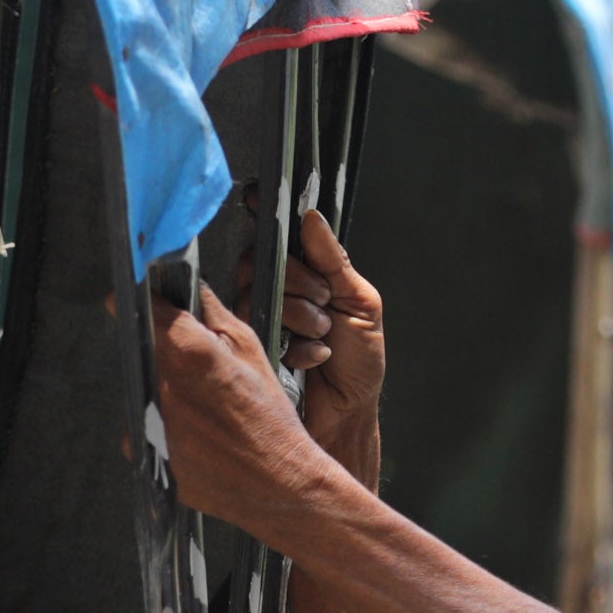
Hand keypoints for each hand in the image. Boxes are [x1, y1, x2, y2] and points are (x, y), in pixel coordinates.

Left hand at [155, 280, 339, 544]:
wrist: (279, 483)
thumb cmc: (270, 416)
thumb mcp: (250, 349)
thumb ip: (212, 312)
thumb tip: (186, 286)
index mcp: (188, 350)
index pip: (137, 305)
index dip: (140, 299)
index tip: (143, 299)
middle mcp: (161, 384)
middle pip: (139, 350)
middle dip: (160, 350)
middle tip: (193, 367)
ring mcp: (149, 423)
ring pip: (141, 390)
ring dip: (161, 390)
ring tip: (203, 409)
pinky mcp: (147, 455)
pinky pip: (142, 428)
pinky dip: (161, 426)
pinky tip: (194, 435)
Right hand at [279, 211, 384, 486]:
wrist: (348, 412)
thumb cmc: (359, 360)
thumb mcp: (360, 305)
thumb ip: (334, 262)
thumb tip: (311, 219)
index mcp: (307, 270)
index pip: (278, 233)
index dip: (266, 213)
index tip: (258, 199)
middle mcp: (278, 289)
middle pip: (260, 261)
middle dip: (298, 281)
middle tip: (324, 301)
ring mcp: (261, 316)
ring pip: (259, 296)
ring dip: (300, 316)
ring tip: (324, 333)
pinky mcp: (252, 346)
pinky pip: (260, 331)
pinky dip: (297, 345)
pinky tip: (315, 355)